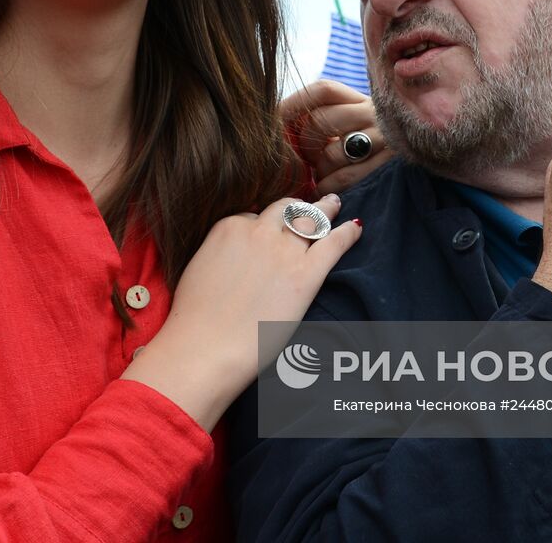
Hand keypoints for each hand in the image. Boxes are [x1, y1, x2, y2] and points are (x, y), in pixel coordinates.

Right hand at [123, 193, 360, 429]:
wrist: (205, 348)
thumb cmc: (194, 321)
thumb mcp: (198, 270)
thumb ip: (219, 255)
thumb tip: (227, 259)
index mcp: (229, 228)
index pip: (253, 217)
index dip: (264, 226)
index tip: (270, 232)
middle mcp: (259, 232)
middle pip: (285, 209)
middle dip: (297, 208)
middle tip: (310, 207)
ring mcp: (284, 251)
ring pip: (311, 218)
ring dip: (325, 209)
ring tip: (335, 204)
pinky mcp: (306, 274)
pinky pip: (334, 244)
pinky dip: (348, 233)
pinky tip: (356, 227)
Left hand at [280, 80, 390, 193]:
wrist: (415, 149)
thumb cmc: (364, 141)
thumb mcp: (348, 121)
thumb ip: (319, 119)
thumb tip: (275, 125)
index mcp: (358, 98)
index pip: (322, 90)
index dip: (294, 103)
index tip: (275, 118)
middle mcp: (373, 113)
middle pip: (321, 121)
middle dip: (306, 144)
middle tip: (308, 157)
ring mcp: (383, 139)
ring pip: (332, 153)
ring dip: (318, 169)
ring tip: (322, 173)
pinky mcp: (386, 166)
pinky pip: (344, 178)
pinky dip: (327, 186)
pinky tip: (325, 188)